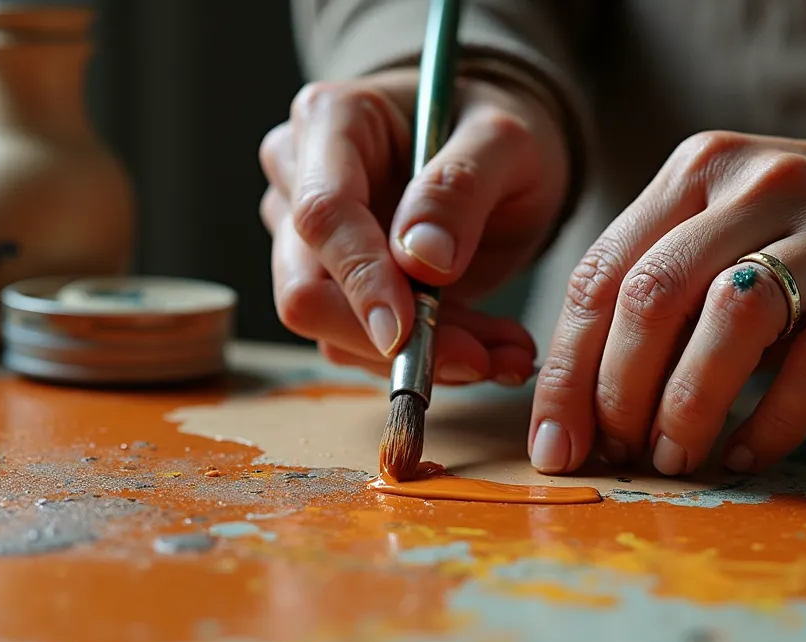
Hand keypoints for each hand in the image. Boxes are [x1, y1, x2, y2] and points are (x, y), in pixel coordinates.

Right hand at [259, 67, 569, 384]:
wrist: (498, 152)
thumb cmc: (495, 126)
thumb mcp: (505, 140)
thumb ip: (461, 186)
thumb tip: (420, 261)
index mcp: (330, 120)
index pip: (322, 213)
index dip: (359, 278)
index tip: (407, 331)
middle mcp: (299, 177)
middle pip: (305, 286)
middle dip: (390, 337)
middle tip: (482, 355)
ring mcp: (304, 237)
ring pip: (333, 330)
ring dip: (422, 355)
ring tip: (505, 349)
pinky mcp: (331, 284)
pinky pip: (360, 344)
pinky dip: (428, 357)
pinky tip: (486, 346)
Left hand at [529, 132, 805, 475]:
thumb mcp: (726, 226)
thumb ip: (657, 283)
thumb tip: (578, 399)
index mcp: (697, 170)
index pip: (601, 274)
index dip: (565, 370)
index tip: (551, 442)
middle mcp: (756, 186)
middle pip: (652, 295)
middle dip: (614, 392)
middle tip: (611, 454)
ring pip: (730, 320)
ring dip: (686, 405)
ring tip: (672, 459)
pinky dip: (772, 419)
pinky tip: (745, 454)